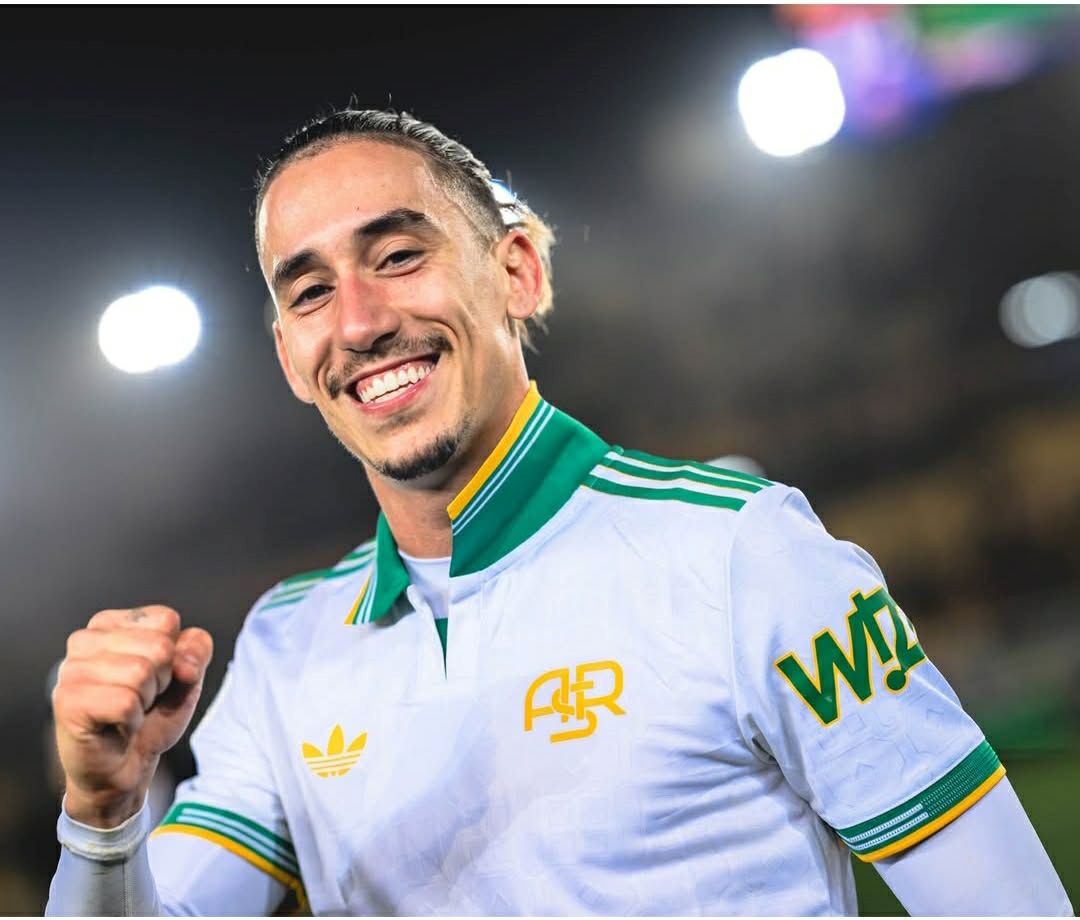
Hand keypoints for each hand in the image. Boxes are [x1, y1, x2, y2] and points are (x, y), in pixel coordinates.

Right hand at [52, 605, 212, 827]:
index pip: (166, 619)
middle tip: (141, 700)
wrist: (126, 767)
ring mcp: (71, 670)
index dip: (174, 654)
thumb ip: (197, 650)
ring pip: (141, 673)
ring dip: (145, 702)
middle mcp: (84, 639)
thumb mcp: (187, 674)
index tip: (156, 677)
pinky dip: (132, 721)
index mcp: (110, 623)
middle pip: (158, 646)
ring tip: (128, 712)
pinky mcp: (67, 702)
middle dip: (162, 680)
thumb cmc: (152, 715)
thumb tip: (183, 663)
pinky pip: (126, 703)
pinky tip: (116, 727)